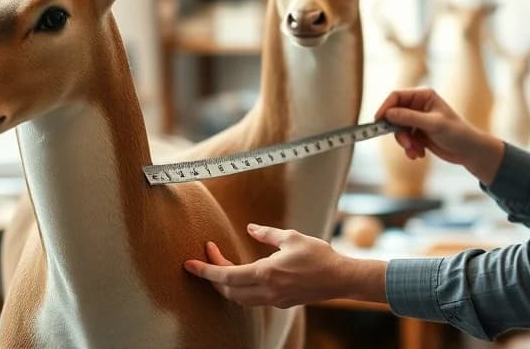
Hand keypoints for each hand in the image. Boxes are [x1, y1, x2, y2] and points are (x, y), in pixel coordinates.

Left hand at [183, 224, 386, 307]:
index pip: (226, 275)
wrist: (340, 278)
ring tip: (220, 265)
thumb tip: (249, 228)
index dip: (205, 270)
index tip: (189, 265)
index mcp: (266, 273)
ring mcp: (273, 299)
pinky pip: (252, 299)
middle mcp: (266, 290)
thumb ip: (266, 233)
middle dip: (212, 276)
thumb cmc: (318, 255)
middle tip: (206, 257)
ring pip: (238, 298)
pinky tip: (241, 275)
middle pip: (227, 290)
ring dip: (225, 284)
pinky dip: (240, 289)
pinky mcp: (280, 302)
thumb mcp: (291, 237)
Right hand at [375, 87, 504, 183]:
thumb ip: (410, 118)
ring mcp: (417, 120)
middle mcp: (418, 105)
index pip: (396, 96)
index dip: (385, 107)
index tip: (379, 121)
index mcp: (423, 96)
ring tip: (416, 152)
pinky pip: (404, 140)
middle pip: (394, 115)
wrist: (469, 151)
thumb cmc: (457, 133)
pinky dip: (409, 148)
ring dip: (405, 143)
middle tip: (406, 144)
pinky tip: (419, 154)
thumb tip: (388, 114)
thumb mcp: (433, 124)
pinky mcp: (418, 133)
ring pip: (398, 130)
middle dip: (399, 132)